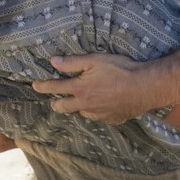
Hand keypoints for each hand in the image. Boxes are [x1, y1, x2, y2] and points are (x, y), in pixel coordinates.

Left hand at [31, 53, 149, 124]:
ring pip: (82, 113)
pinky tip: (101, 106)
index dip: (43, 86)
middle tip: (53, 101)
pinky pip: (99, 116)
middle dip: (56, 103)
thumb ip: (73, 62)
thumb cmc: (121, 70)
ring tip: (79, 102)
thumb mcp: (95, 60)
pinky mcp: (112, 119)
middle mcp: (86, 105)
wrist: (145, 87)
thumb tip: (53, 61)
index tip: (35, 85)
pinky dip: (96, 111)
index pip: (55, 88)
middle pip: (64, 107)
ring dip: (78, 107)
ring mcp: (99, 114)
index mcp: (80, 89)